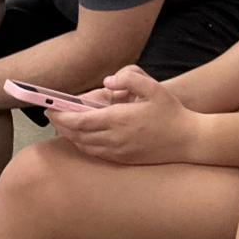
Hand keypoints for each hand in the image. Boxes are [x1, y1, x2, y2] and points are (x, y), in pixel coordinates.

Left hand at [47, 65, 199, 164]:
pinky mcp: (123, 160)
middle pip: (78, 135)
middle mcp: (115, 139)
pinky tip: (83, 138)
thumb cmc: (171, 112)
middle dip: (61, 126)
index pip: (80, 121)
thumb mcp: (154, 88)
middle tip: (51, 116)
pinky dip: (83, 146)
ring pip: (85, 147)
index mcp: (119, 119)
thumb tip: (108, 81)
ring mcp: (118, 152)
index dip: (62, 116)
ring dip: (71, 136)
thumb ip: (130, 78)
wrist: (188, 141)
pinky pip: (96, 154)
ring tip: (63, 126)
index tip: (50, 109)